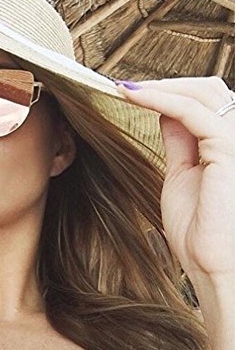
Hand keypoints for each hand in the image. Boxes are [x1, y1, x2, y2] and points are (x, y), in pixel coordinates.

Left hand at [116, 77, 233, 285]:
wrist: (210, 265)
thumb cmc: (197, 230)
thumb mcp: (180, 175)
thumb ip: (179, 141)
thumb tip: (165, 112)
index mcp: (225, 144)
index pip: (202, 101)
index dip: (168, 91)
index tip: (130, 91)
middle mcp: (234, 138)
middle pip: (207, 89)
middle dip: (165, 84)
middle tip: (125, 88)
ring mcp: (235, 143)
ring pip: (203, 93)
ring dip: (161, 87)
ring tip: (124, 89)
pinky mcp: (229, 150)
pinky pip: (194, 113)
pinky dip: (162, 99)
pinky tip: (135, 98)